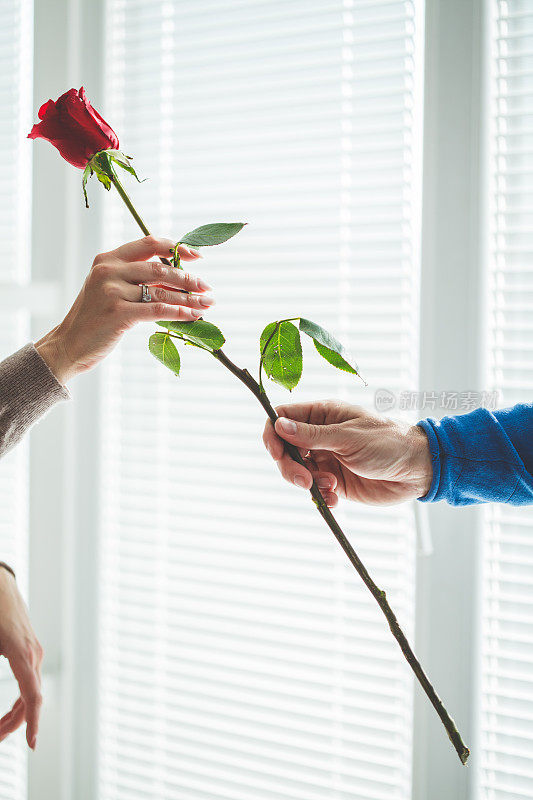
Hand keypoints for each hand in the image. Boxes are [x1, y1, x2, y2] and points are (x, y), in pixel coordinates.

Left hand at [0, 569, 42, 748]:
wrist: (0, 582)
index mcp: (21, 653)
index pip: (32, 695)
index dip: (32, 722)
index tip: (32, 745)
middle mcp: (33, 654)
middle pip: (30, 699)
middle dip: (13, 725)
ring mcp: (35, 651)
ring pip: (31, 692)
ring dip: (16, 715)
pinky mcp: (30, 649)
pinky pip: (31, 681)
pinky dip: (21, 700)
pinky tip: (10, 711)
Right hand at [35, 235, 212, 383]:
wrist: (69, 344)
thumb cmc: (95, 318)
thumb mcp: (111, 290)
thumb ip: (137, 280)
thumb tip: (177, 279)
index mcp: (108, 259)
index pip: (148, 244)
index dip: (175, 248)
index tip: (197, 255)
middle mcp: (109, 271)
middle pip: (159, 269)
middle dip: (188, 278)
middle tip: (207, 286)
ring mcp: (112, 292)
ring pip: (161, 292)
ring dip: (189, 298)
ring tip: (207, 303)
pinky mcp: (117, 314)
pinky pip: (156, 310)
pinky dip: (179, 312)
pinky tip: (193, 315)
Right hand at [263, 400, 432, 505]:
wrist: (418, 470)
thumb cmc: (389, 442)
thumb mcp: (349, 437)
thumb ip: (312, 435)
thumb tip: (279, 425)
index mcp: (322, 415)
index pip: (282, 417)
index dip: (273, 433)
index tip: (275, 453)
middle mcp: (320, 436)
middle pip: (285, 448)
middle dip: (289, 466)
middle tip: (304, 480)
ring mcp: (327, 458)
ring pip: (297, 471)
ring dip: (307, 482)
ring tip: (330, 486)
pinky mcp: (335, 480)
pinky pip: (315, 489)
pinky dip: (320, 496)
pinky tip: (335, 499)